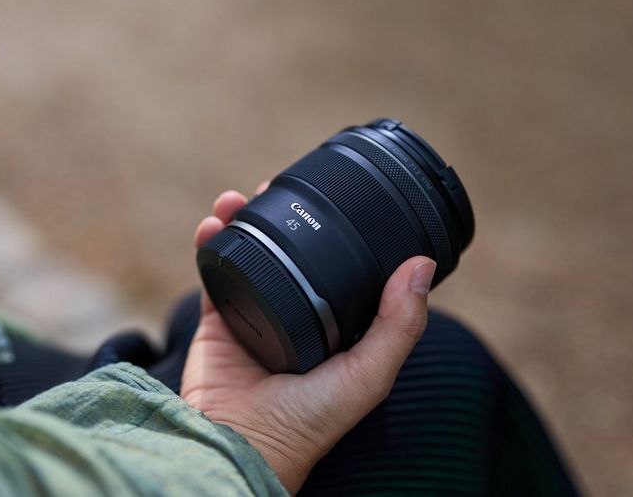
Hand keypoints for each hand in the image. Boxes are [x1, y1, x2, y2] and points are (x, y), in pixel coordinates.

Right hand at [181, 186, 435, 493]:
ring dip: (243, 220)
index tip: (333, 198)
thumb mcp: (368, 376)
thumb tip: (422, 265)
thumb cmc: (308, 424)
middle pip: (290, 252)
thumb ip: (399, 325)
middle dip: (281, 217)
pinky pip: (214, 271)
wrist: (239, 445)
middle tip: (277, 187)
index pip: (340, 267)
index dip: (335, 231)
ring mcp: (255, 314)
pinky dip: (210, 243)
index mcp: (335, 326)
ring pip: (250, 253)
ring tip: (238, 198)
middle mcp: (296, 315)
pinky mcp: (218, 320)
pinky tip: (212, 224)